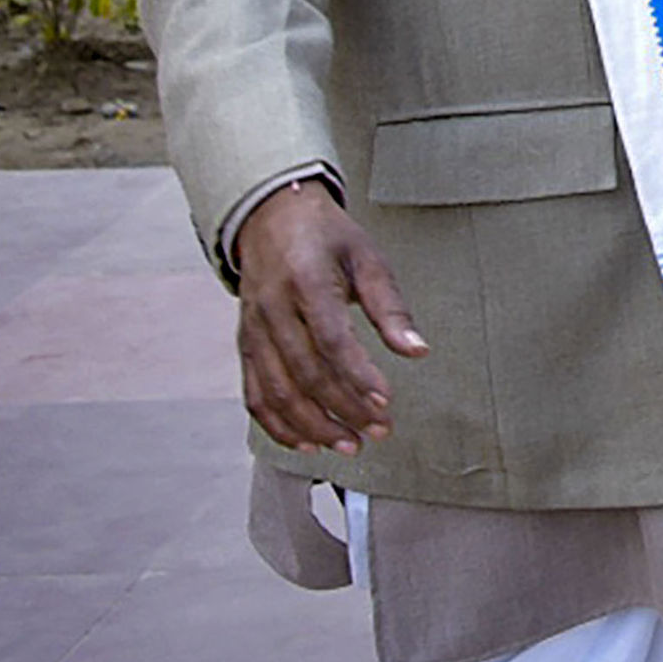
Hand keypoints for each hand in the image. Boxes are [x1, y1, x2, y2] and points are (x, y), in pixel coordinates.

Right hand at [233, 181, 426, 456]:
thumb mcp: (368, 258)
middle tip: (378, 431)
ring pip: (277, 392)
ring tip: (349, 445)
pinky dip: (277, 425)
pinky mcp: (245, 345)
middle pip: (305, 373)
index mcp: (305, 282)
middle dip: (343, 409)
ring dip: (313, 426)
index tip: (386, 401)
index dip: (358, 376)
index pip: (331, 340)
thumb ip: (391, 308)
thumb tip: (417, 351)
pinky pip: (254, 394)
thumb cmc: (326, 237)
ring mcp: (253, 330)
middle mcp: (272, 310)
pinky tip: (306, 443)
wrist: (272, 217)